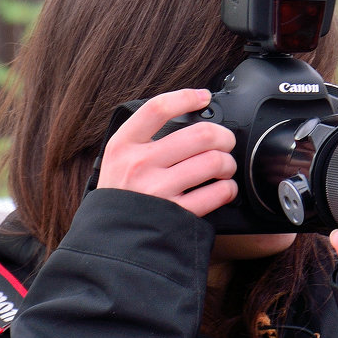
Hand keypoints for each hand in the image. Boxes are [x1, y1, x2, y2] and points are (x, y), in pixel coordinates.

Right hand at [97, 88, 237, 216]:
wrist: (109, 240)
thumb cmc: (120, 194)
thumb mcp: (117, 159)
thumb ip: (144, 138)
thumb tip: (187, 115)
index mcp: (123, 145)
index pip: (158, 108)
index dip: (187, 97)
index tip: (204, 96)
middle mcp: (140, 165)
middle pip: (201, 134)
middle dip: (223, 136)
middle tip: (225, 142)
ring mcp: (158, 190)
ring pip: (215, 162)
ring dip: (228, 164)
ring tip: (224, 167)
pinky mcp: (176, 214)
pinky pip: (218, 193)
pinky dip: (229, 189)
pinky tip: (223, 189)